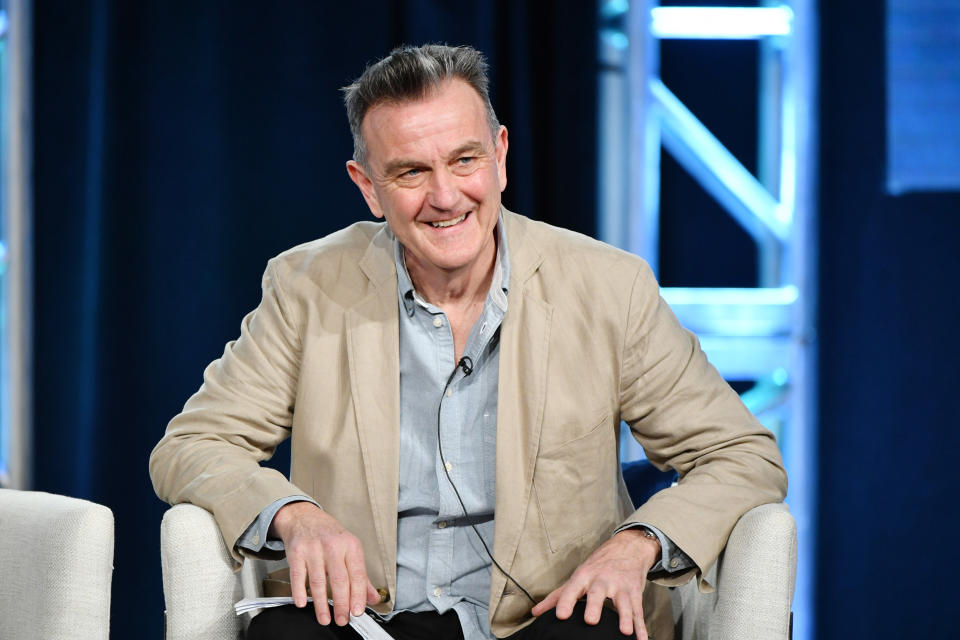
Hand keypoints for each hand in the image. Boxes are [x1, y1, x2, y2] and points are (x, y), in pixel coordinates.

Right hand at [269, 502, 380, 625]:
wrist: (304, 517)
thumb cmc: (329, 535)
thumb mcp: (350, 549)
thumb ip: (361, 576)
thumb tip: (373, 598)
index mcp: (350, 545)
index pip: (357, 574)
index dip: (358, 595)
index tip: (358, 611)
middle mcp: (333, 545)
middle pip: (339, 580)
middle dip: (341, 604)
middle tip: (342, 619)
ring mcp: (313, 548)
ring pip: (318, 581)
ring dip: (321, 604)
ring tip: (325, 618)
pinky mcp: (296, 552)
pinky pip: (297, 576)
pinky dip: (300, 592)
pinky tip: (303, 603)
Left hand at [531, 529, 660, 639]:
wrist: (628, 547)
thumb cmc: (598, 565)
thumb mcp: (577, 576)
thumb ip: (557, 596)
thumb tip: (536, 612)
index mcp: (584, 576)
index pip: (572, 589)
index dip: (565, 602)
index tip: (560, 615)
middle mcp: (602, 580)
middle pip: (597, 593)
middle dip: (594, 606)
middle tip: (590, 620)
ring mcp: (620, 586)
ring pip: (623, 603)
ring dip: (624, 617)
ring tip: (625, 632)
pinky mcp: (635, 593)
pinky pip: (638, 612)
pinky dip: (640, 627)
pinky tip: (641, 639)